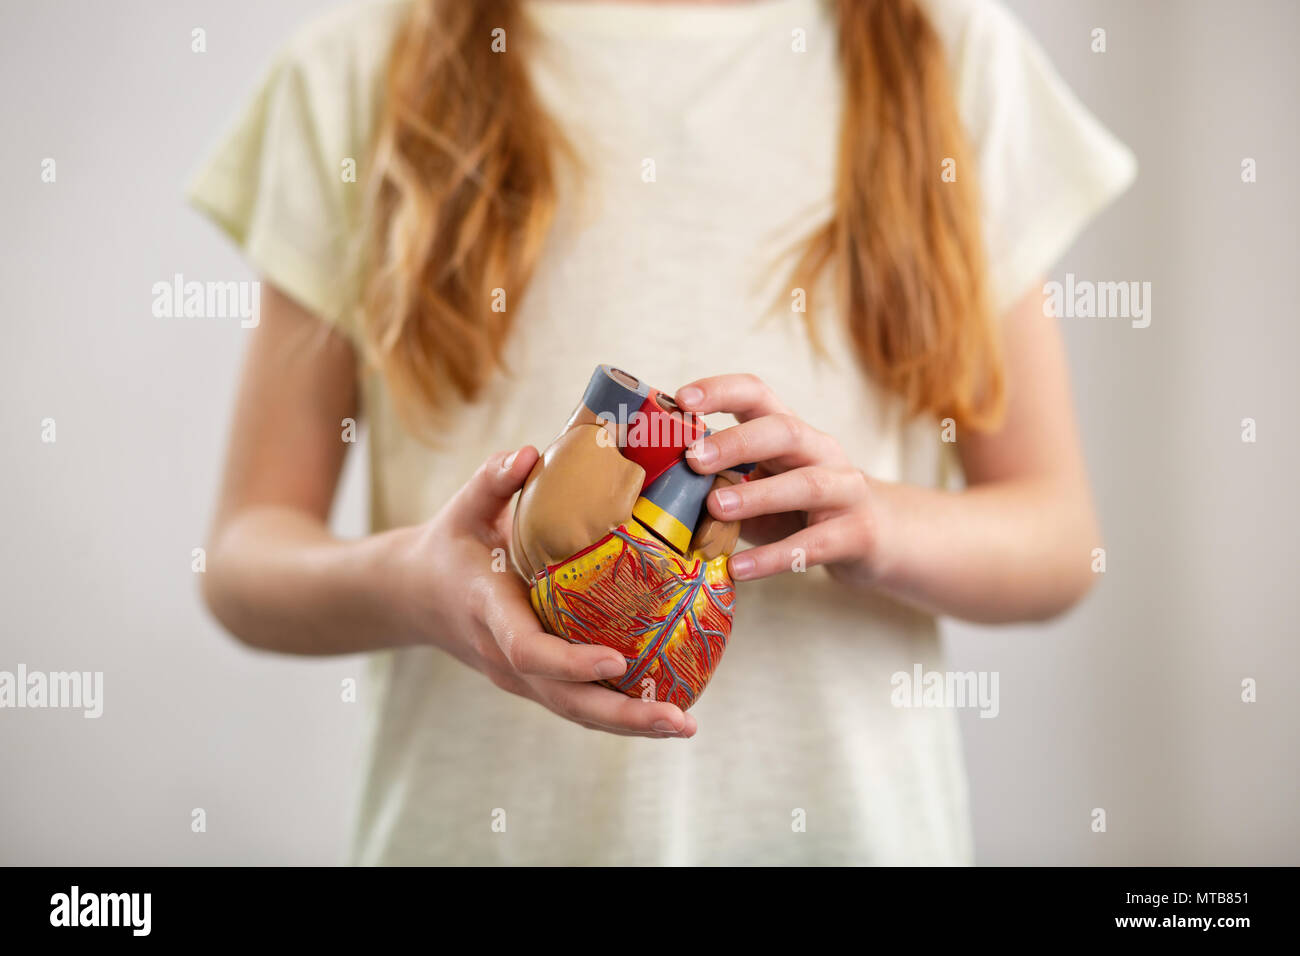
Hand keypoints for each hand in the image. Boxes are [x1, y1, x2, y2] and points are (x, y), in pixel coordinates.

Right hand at [397, 448, 697, 737]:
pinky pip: (577, 705)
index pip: (528, 649)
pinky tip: (664, 712)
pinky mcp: (534, 683)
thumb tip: (530, 453)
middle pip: (565, 700)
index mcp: (489, 612)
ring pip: (575, 712)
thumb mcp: (465, 507)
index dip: (571, 661)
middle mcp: (505, 655)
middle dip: (623, 714)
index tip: (617, 659)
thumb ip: (494, 480)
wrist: (415, 595)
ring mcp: (519, 678)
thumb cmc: (451, 545)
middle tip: (681, 720)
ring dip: (630, 723)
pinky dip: (619, 714)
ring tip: (684, 725)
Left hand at [676, 374, 882, 587]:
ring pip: (806, 484)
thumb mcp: (762, 486)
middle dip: (737, 441)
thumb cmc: (802, 509)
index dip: (721, 390)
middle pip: (784, 432)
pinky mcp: (856, 533)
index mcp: (791, 433)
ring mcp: (844, 490)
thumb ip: (721, 483)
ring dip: (758, 495)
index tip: (682, 398)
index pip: (758, 395)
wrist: (879, 536)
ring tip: (716, 507)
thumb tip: (657, 490)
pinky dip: (774, 557)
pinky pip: (814, 545)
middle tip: (693, 458)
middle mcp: (821, 451)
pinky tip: (739, 569)